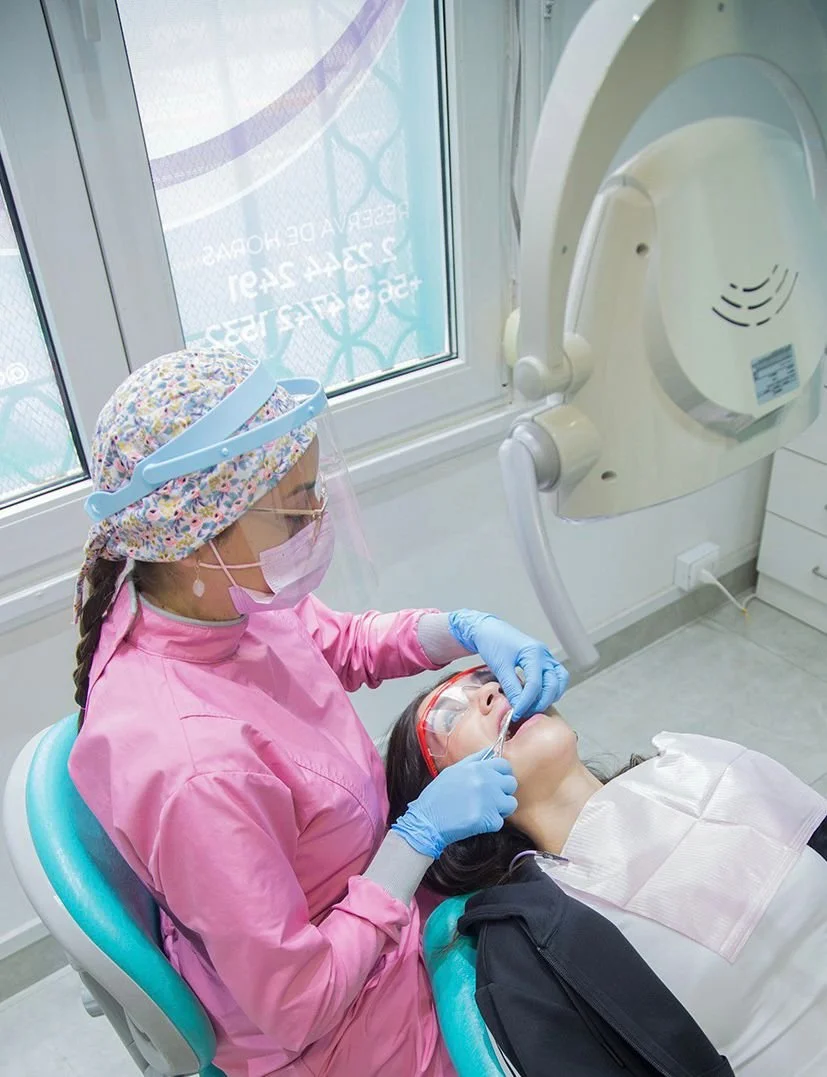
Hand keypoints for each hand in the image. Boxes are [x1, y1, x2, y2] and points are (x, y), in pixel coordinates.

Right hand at [391, 750, 517, 859]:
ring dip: (501, 808)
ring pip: (511, 803)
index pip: (504, 765)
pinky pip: (500, 821)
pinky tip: (477, 821)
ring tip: (486, 810)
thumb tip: (490, 753)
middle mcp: (486, 782)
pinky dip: (491, 824)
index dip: (502, 773)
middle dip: (503, 791)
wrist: (427, 820)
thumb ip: (474, 761)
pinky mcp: (488, 819)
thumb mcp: (453, 771)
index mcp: (478, 768)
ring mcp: (489, 801)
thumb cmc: (438, 796)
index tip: (498, 780)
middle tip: (491, 797)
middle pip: (511, 783)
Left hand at [448, 609, 568, 719]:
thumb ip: (511, 687)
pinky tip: (538, 697)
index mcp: (534, 652)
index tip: (516, 713)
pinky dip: (551, 690)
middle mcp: (544, 654)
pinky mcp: (544, 662)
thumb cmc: (493, 643)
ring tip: (533, 706)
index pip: (535, 684)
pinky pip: (556, 678)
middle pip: (552, 684)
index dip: (526, 702)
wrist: (489, 631)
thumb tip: (518, 706)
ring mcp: (546, 657)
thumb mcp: (500, 666)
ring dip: (550, 697)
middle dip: (540, 702)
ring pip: (559, 681)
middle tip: (525, 712)